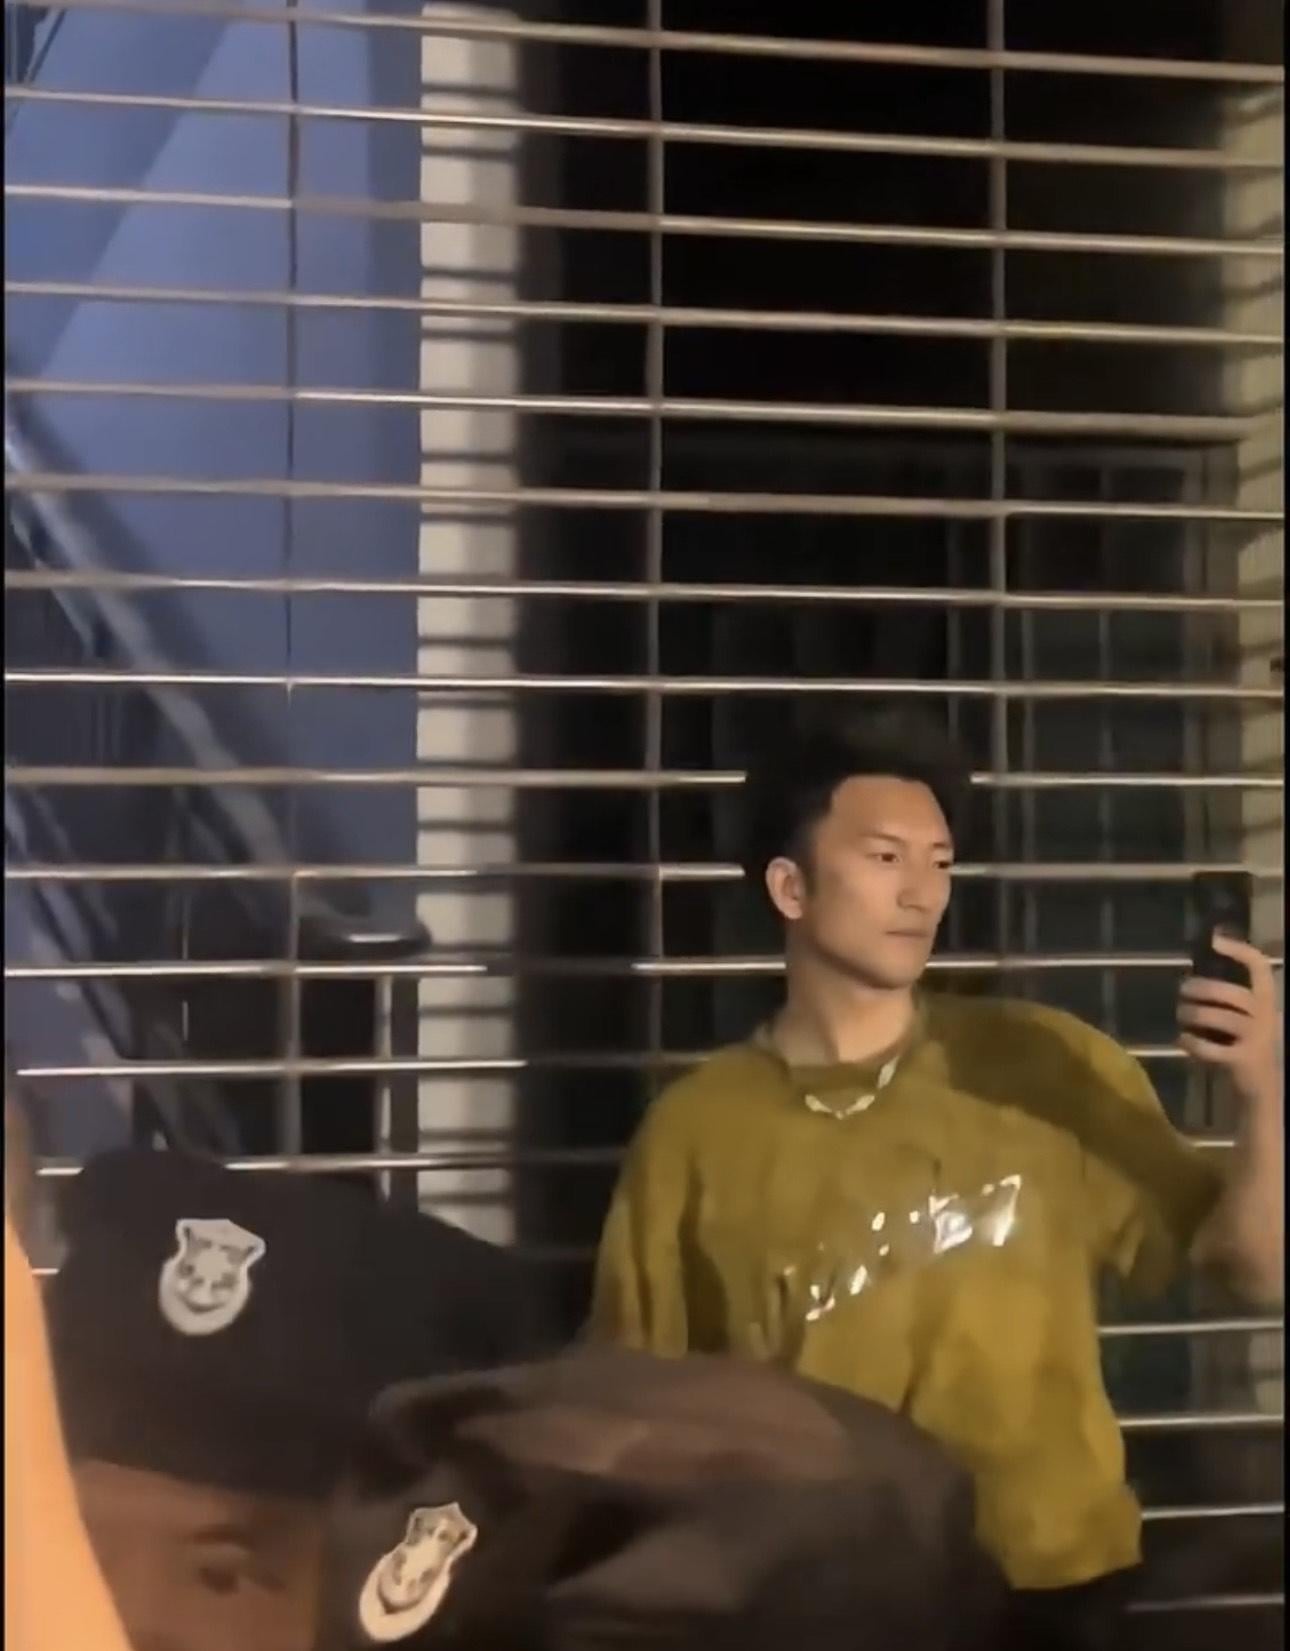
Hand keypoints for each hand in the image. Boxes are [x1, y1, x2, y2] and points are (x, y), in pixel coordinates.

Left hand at [1178, 933, 1281, 1102]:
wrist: (1260, 1083)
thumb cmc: (1244, 1041)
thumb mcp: (1244, 1015)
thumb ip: (1227, 995)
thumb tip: (1193, 968)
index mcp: (1265, 999)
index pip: (1259, 967)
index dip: (1239, 950)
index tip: (1215, 940)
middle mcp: (1264, 1015)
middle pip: (1230, 993)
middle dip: (1200, 989)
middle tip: (1181, 990)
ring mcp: (1255, 1038)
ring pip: (1218, 1018)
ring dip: (1191, 1014)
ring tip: (1180, 1015)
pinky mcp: (1242, 1060)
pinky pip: (1209, 1047)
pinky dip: (1191, 1042)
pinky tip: (1182, 1040)